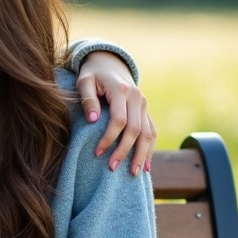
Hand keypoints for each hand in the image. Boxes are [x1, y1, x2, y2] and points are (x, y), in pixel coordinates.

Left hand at [75, 51, 155, 175]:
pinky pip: (152, 132)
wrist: (110, 64)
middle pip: (136, 129)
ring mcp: (144, 105)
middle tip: (112, 168)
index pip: (119, 120)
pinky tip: (146, 166)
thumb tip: (93, 120)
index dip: (109, 138)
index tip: (97, 153)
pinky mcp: (146, 111)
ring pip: (148, 133)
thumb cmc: (92, 75)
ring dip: (141, 154)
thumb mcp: (84, 81)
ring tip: (133, 173)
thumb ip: (88, 99)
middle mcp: (137, 98)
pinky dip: (150, 149)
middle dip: (125, 150)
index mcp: (122, 90)